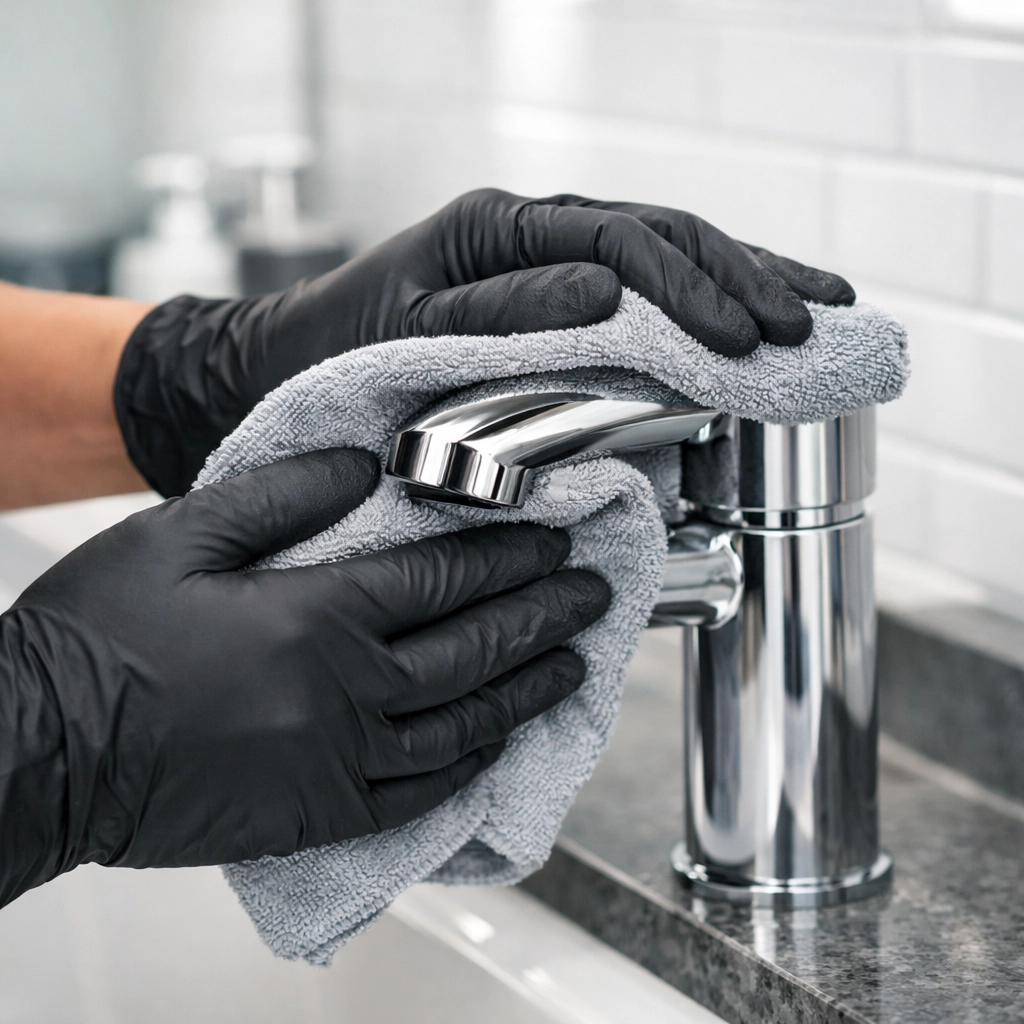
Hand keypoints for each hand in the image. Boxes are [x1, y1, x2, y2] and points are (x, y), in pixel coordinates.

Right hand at [0, 448, 609, 905]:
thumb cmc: (99, 639)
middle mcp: (344, 694)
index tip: (551, 540)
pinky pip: (418, 792)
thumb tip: (365, 463)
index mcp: (316, 618)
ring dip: (527, 689)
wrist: (40, 752)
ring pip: (463, 723)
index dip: (507, 554)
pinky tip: (498, 743)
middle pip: (473, 648)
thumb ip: (283, 492)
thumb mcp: (181, 533)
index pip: (442, 578)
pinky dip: (468, 763)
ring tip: (573, 666)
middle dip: (542, 615)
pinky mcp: (318, 814)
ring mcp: (337, 762)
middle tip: (592, 595)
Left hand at [116, 189, 853, 495]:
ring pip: (666, 253)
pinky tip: (750, 317)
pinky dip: (702, 303)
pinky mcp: (550, 295)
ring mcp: (545, 259)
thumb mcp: (409, 329)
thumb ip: (504, 313)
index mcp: (499, 226)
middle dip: (740, 279)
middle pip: (662, 234)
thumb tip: (608, 297)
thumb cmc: (337, 349)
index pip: (623, 241)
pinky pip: (641, 289)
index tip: (747, 338)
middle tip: (806, 324)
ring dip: (742, 279)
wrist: (285, 362)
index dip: (692, 289)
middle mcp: (532, 230)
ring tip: (816, 307)